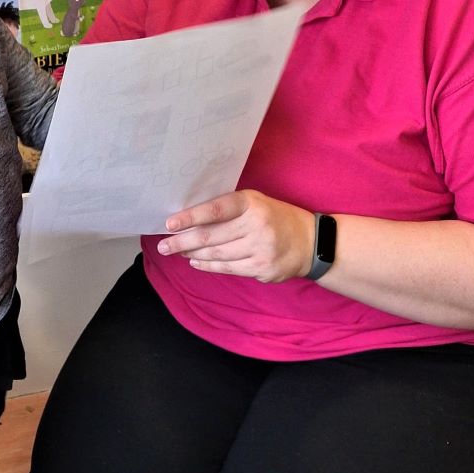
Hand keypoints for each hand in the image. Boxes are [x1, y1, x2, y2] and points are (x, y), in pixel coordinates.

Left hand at [157, 189, 315, 282]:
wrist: (311, 243)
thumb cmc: (275, 217)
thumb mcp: (255, 203)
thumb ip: (227, 209)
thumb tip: (190, 220)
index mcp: (251, 203)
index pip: (215, 210)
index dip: (190, 217)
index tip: (169, 224)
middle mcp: (256, 225)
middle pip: (210, 236)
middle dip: (182, 242)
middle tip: (163, 246)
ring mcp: (260, 249)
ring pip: (216, 255)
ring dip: (192, 254)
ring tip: (177, 252)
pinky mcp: (262, 269)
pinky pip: (227, 269)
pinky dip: (208, 266)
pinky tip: (196, 262)